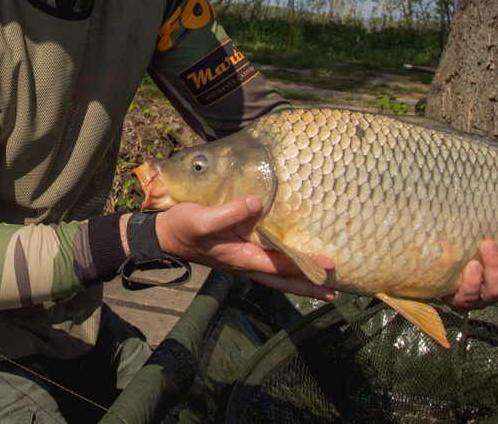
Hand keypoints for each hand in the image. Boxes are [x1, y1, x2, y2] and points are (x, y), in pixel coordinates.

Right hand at [155, 196, 335, 298]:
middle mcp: (244, 264)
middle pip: (282, 281)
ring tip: (320, 285)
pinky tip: (291, 264)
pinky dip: (283, 270)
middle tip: (334, 293)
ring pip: (275, 277)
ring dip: (298, 281)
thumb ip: (230, 213)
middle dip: (307, 286)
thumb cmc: (182, 227)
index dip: (303, 266)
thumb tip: (257, 204)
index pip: (278, 265)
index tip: (327, 266)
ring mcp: (241, 261)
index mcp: (240, 257)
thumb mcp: (203, 218)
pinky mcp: (238, 254)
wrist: (164, 235)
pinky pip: (267, 267)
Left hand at [443, 240, 497, 314]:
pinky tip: (471, 266)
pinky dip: (472, 282)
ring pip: (497, 291)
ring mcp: (483, 297)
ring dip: (494, 269)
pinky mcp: (461, 300)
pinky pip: (469, 297)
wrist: (439, 261)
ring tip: (487, 246)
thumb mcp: (494, 233)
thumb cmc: (473, 241)